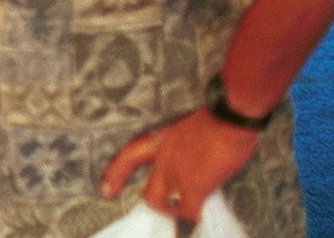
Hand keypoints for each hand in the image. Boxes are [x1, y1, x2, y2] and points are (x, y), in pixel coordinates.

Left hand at [100, 109, 258, 221]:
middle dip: (156, 203)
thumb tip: (195, 158)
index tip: (106, 190)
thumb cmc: (217, 118)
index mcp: (160, 140)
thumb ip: (183, 146)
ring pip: (161, 203)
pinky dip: (193, 214)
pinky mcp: (192, 186)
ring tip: (186, 211)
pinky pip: (188, 210)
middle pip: (149, 192)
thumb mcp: (189, 128)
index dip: (115, 175)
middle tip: (166, 208)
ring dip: (175, 210)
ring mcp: (174, 174)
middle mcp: (162, 158)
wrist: (227, 118)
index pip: (128, 157)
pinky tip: (200, 212)